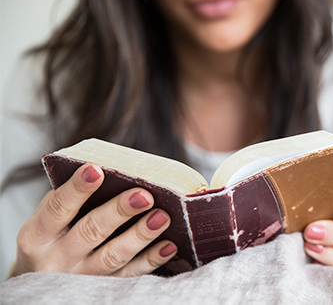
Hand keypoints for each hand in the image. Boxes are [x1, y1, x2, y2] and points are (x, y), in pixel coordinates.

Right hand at [11, 163, 176, 276]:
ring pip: (113, 256)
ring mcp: (80, 277)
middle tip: (143, 195)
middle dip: (119, 211)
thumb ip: (71, 198)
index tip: (97, 170)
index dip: (77, 189)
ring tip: (162, 217)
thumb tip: (114, 172)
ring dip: (140, 235)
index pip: (57, 208)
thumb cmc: (54, 235)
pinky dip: (152, 260)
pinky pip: (131, 275)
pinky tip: (169, 244)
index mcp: (36, 235)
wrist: (43, 283)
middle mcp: (56, 259)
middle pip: (91, 232)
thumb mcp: (49, 218)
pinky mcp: (103, 288)